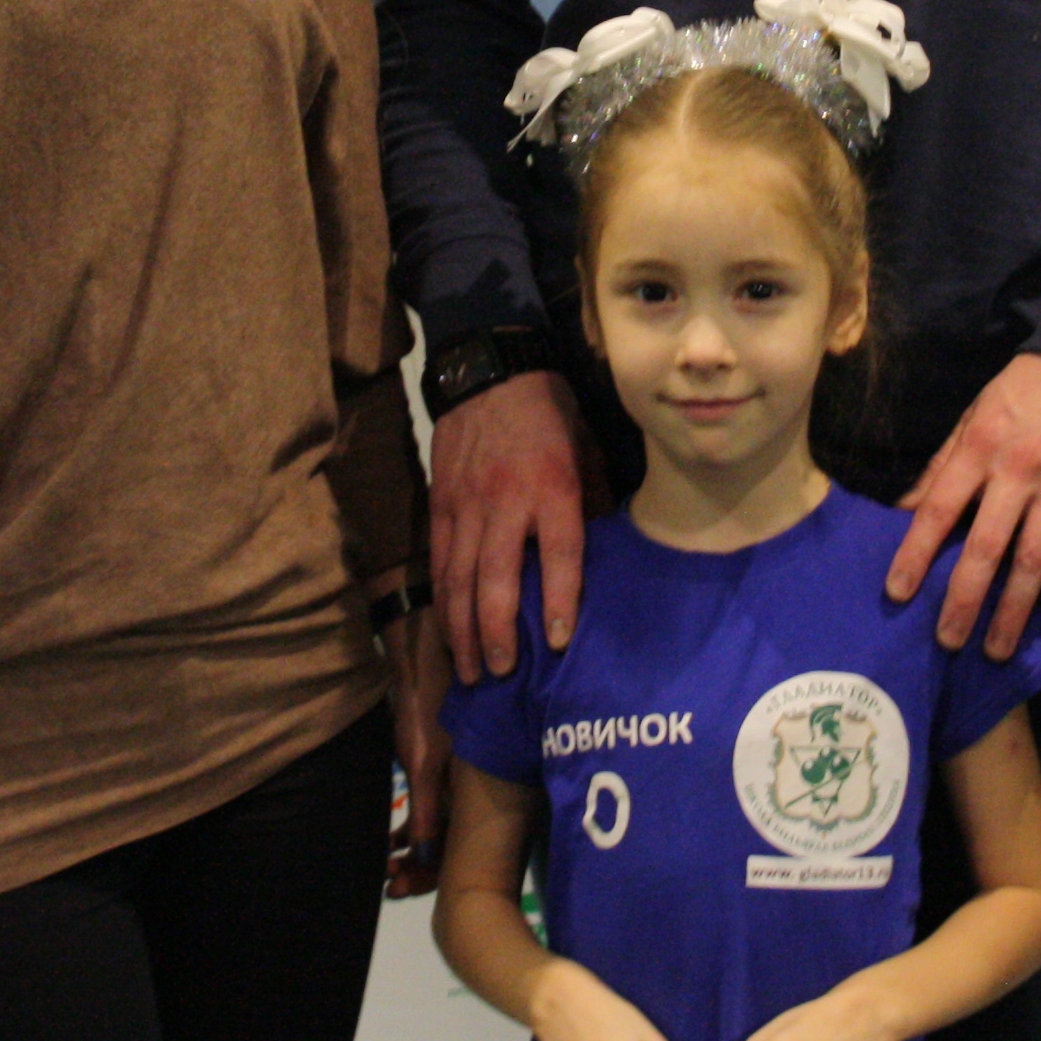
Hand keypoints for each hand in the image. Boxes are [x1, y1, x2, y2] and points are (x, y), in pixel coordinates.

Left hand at [384, 608, 450, 897]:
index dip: (432, 874)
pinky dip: (414, 827)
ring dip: (415, 850)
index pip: (463, 850)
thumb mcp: (423, 757)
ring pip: (443, 832)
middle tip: (389, 883)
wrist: (424, 656)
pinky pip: (434, 811)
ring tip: (385, 866)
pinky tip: (390, 841)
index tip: (398, 886)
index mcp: (480, 791)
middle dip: (422, 869)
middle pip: (454, 847)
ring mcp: (460, 783)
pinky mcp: (445, 771)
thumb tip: (423, 852)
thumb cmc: (426, 704)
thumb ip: (427, 805)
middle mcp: (477, 792)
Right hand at [430, 369, 597, 682]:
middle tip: (502, 673)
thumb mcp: (588, 447)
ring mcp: (465, 504)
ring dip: (462, 629)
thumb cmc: (550, 411)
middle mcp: (505, 500)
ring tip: (470, 670)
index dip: (560, 598)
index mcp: (552, 485)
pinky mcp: (440, 503)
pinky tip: (448, 630)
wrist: (490, 368)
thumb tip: (602, 554)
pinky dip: (442, 600)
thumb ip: (593, 502)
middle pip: (495, 578)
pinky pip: (438, 561)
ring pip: (457, 579)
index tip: (561, 641)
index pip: (558, 551)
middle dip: (496, 632)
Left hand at [888, 353, 1040, 656]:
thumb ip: (941, 465)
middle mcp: (1018, 471)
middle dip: (965, 599)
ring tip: (997, 649)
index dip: (916, 553)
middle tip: (947, 640)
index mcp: (979, 448)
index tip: (898, 591)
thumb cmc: (1022, 390)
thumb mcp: (972, 415)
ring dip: (1015, 610)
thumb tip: (903, 508)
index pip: (938, 508)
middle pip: (987, 546)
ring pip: (1035, 559)